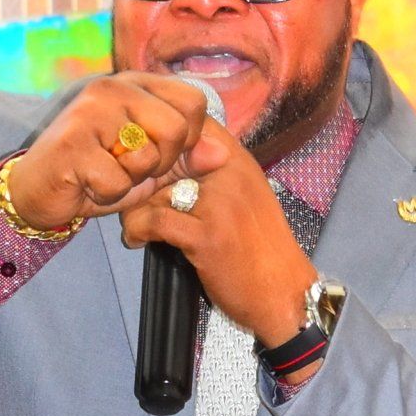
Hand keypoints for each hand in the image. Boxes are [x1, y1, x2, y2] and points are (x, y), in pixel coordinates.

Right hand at [3, 71, 207, 232]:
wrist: (37, 190)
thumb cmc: (97, 173)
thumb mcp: (149, 166)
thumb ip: (185, 157)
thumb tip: (222, 154)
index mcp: (136, 84)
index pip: (194, 102)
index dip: (188, 139)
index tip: (162, 153)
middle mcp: (114, 88)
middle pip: (176, 130)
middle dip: (162, 164)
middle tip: (131, 168)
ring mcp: (90, 112)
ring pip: (147, 157)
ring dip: (132, 181)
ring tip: (107, 173)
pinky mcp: (72, 142)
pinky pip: (117, 182)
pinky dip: (107, 195)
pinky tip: (87, 184)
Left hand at [116, 118, 316, 348]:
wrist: (284, 293)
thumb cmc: (261, 249)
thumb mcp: (244, 197)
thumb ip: (213, 174)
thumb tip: (170, 161)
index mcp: (238, 160)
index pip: (192, 122)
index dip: (161, 138)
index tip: (149, 165)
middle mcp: (229, 173)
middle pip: (165, 156)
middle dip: (141, 178)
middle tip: (131, 199)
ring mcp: (218, 204)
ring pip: (154, 189)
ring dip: (134, 207)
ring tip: (132, 223)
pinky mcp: (206, 236)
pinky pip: (154, 220)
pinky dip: (136, 230)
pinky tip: (135, 239)